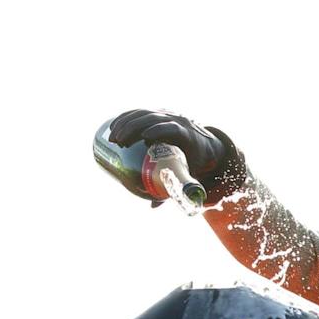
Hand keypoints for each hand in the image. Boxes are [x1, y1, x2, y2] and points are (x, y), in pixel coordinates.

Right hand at [107, 109, 242, 202]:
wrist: (206, 144)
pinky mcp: (158, 114)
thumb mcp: (189, 172)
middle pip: (154, 118)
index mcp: (187, 134)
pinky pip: (140, 112)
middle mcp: (177, 121)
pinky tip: (113, 126)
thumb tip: (153, 206)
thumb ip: (173, 187)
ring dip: (125, 122)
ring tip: (112, 137)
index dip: (159, 129)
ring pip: (144, 113)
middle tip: (119, 142)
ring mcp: (167, 115)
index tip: (145, 136)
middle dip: (133, 127)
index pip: (172, 127)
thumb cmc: (197, 161)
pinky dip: (126, 117)